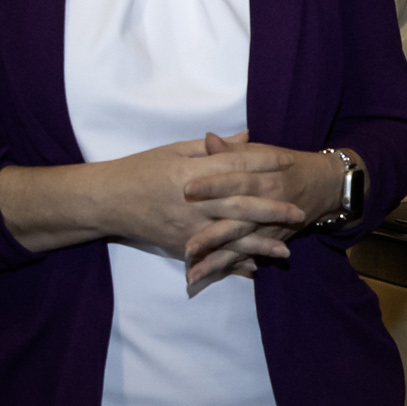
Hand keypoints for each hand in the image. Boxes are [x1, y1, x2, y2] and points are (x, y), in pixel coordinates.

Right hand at [0, 139, 292, 275]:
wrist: (106, 200)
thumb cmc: (141, 169)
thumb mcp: (175, 150)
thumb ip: (212, 148)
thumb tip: (247, 136)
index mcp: (193, 172)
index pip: (236, 165)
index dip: (265, 162)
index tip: (288, 160)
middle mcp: (193, 202)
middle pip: (241, 204)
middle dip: (273, 209)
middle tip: (299, 212)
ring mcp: (187, 228)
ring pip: (231, 237)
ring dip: (260, 245)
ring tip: (286, 250)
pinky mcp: (180, 246)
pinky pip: (211, 257)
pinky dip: (232, 264)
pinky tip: (253, 269)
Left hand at [177, 134, 335, 291]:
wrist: (322, 185)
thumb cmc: (285, 165)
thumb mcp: (263, 152)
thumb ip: (234, 151)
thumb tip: (208, 139)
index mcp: (263, 178)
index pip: (236, 181)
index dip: (213, 185)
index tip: (187, 189)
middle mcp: (266, 206)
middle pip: (237, 221)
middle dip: (212, 235)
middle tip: (187, 246)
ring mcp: (268, 228)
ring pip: (240, 246)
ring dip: (217, 260)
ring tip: (192, 273)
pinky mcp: (269, 241)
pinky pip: (247, 256)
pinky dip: (229, 268)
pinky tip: (206, 276)